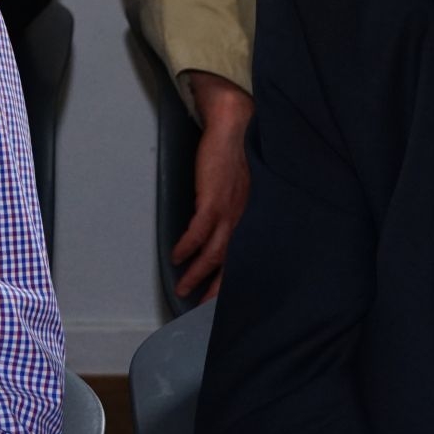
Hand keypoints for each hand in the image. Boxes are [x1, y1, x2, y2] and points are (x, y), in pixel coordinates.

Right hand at [171, 72, 253, 300]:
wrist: (237, 123)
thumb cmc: (245, 150)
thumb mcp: (251, 185)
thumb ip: (245, 206)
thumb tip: (232, 223)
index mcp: (256, 216)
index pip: (248, 256)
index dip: (236, 278)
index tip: (227, 298)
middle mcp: (246, 219)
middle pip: (231, 264)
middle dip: (216, 289)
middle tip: (202, 309)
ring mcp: (230, 211)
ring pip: (214, 254)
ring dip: (196, 274)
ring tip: (183, 288)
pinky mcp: (213, 200)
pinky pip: (197, 233)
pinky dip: (186, 247)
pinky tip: (176, 257)